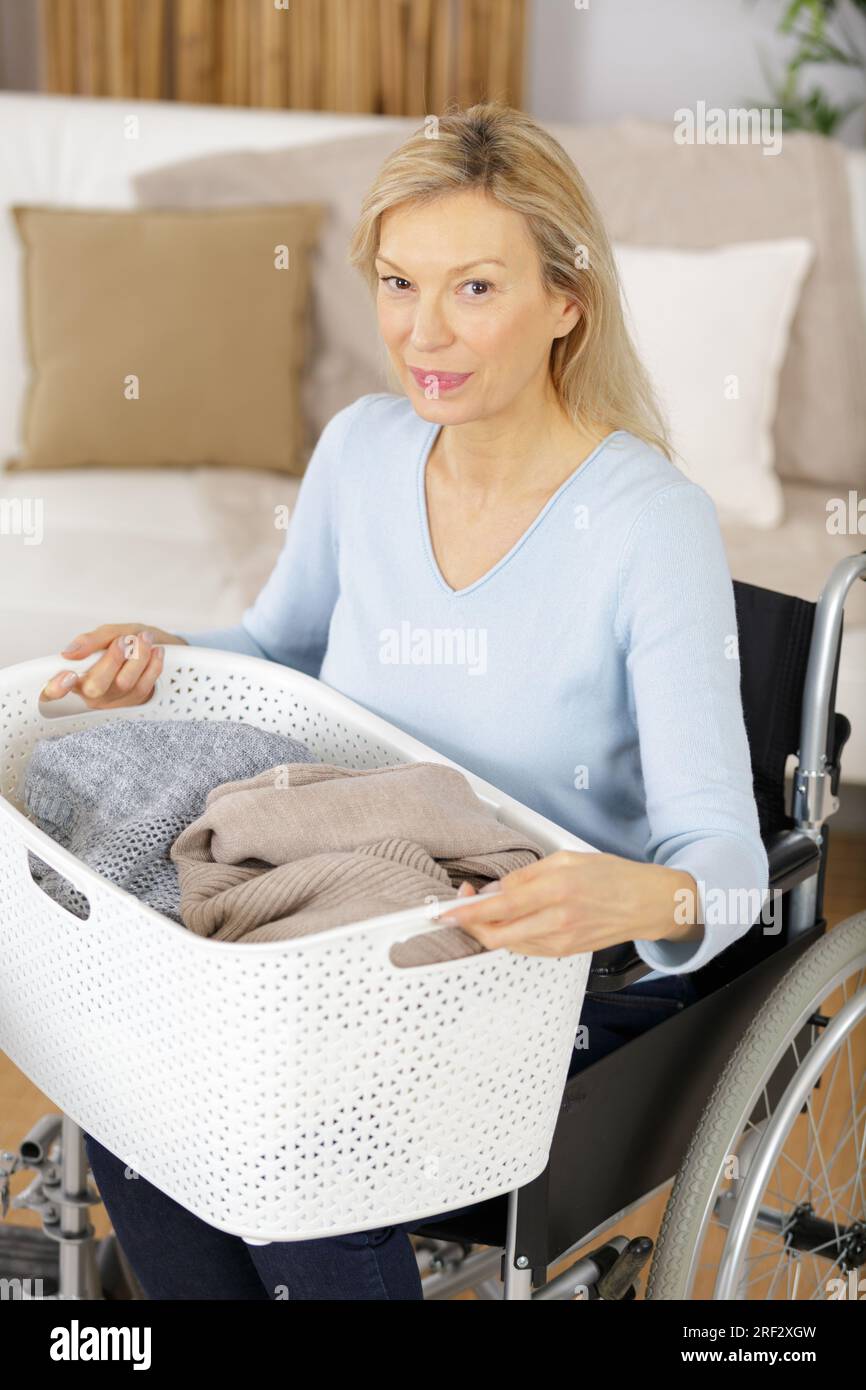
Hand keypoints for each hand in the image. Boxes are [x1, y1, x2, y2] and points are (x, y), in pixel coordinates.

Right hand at [39, 624, 187, 710]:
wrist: (155, 646)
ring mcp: (113, 700)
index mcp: (75, 674)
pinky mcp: (134, 702)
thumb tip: (69, 652)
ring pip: (124, 684)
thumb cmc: (126, 640)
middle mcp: (90, 692)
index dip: (55, 688)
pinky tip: (156, 652)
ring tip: (144, 639)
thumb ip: (90, 640)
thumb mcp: (108, 633)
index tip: (69, 674)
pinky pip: (144, 687)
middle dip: (113, 660)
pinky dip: (153, 665)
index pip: (52, 691)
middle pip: (95, 686)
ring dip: (139, 657)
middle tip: (123, 641)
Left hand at [435, 851, 702, 957]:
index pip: (500, 906)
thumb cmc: (611, 875)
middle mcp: (557, 920)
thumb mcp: (567, 859)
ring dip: (489, 929)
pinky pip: (525, 948)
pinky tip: (509, 920)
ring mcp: (561, 941)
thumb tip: (496, 889)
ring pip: (508, 944)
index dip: (467, 911)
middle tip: (458, 909)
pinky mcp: (565, 953)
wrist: (646, 903)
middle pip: (497, 935)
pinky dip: (510, 936)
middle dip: (470, 926)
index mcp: (557, 890)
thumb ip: (527, 875)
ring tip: (484, 909)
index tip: (445, 910)